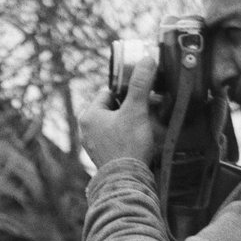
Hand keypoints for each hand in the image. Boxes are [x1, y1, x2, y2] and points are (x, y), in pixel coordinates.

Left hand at [78, 55, 159, 169]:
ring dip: (135, 121)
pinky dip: (131, 136)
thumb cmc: (128, 144)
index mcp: (89, 115)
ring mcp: (95, 144)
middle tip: (152, 107)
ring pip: (118, 124)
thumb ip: (141, 84)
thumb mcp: (136, 110)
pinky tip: (145, 139)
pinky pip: (119, 139)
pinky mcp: (105, 156)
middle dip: (134, 106)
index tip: (145, 92)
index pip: (109, 92)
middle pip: (115, 108)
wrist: (127, 181)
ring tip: (152, 123)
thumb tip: (147, 59)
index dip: (128, 90)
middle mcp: (87, 129)